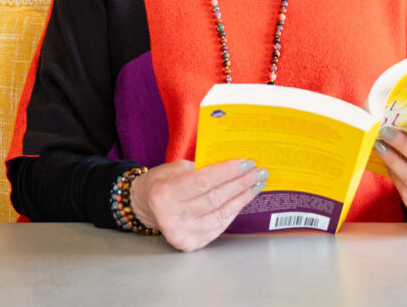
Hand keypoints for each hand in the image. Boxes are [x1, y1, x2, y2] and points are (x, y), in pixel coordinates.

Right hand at [129, 159, 267, 251]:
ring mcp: (181, 233)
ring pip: (220, 214)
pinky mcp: (189, 244)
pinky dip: (233, 211)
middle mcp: (171, 217)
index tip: (248, 163)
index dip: (228, 172)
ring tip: (257, 185)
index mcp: (165, 194)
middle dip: (241, 184)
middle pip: (215, 199)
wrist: (146, 206)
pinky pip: (218, 226)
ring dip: (242, 198)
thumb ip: (202, 168)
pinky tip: (243, 199)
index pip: (204, 182)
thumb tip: (234, 166)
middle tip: (259, 172)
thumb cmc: (163, 182)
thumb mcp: (176, 168)